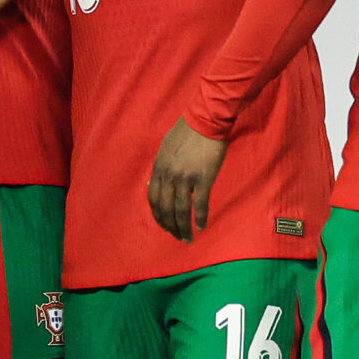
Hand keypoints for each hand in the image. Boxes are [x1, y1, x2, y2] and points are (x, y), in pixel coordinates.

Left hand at [149, 118, 229, 239]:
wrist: (206, 120)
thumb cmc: (187, 131)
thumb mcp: (165, 147)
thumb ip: (160, 167)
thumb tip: (152, 184)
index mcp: (159, 168)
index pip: (153, 199)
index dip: (158, 216)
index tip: (165, 225)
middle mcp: (169, 176)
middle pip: (166, 208)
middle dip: (170, 226)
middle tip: (177, 237)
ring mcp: (185, 178)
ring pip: (181, 210)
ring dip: (184, 228)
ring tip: (188, 238)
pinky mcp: (203, 179)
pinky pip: (199, 204)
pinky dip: (199, 218)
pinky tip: (201, 227)